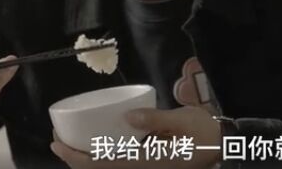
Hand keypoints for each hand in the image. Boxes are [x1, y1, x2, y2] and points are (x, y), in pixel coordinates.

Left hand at [50, 106, 221, 167]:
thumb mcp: (183, 121)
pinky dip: (101, 160)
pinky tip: (97, 147)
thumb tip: (127, 117)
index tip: (56, 143)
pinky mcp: (150, 166)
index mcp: (146, 165)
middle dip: (74, 159)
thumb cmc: (205, 134)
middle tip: (58, 139)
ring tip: (71, 143)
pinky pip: (118, 166)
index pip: (101, 166)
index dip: (74, 158)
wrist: (225, 147)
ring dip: (86, 161)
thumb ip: (156, 119)